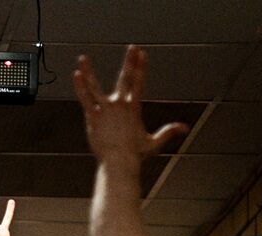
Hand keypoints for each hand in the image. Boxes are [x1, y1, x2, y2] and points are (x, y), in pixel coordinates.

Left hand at [74, 46, 188, 164]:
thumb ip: (168, 132)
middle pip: (125, 79)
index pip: (139, 83)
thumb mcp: (154, 143)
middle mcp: (120, 105)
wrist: (119, 163)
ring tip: (83, 58)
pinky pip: (85, 98)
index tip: (142, 54)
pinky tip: (75, 74)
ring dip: (89, 71)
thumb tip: (186, 129)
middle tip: (133, 47)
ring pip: (95, 86)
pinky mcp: (93, 117)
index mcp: (133, 108)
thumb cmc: (135, 155)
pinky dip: (80, 87)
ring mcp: (105, 110)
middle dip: (130, 62)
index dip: (141, 68)